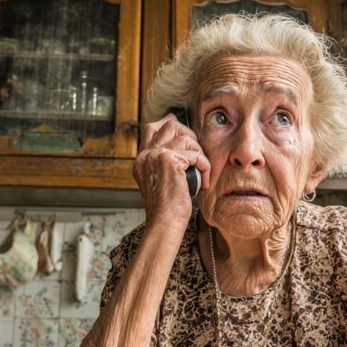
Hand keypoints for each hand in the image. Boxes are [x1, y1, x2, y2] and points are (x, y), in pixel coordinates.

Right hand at [134, 114, 211, 232]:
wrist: (165, 222)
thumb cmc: (167, 207)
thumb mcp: (161, 181)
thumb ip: (166, 163)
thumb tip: (182, 145)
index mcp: (141, 159)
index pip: (152, 129)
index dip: (169, 124)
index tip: (184, 132)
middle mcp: (146, 155)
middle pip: (169, 125)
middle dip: (188, 134)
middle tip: (197, 153)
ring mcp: (156, 156)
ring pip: (185, 138)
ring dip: (199, 153)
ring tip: (201, 171)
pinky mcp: (169, 160)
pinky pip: (196, 154)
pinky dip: (205, 166)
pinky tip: (204, 181)